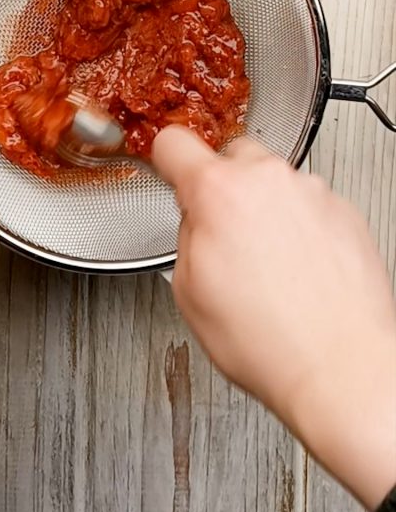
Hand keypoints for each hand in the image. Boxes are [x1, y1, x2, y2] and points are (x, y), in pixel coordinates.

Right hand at [153, 127, 395, 510]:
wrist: (342, 368)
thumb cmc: (270, 342)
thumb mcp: (189, 291)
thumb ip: (187, 235)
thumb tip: (195, 221)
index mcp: (218, 193)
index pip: (175, 143)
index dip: (166, 159)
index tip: (169, 167)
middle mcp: (268, 180)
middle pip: (232, 157)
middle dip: (222, 189)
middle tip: (223, 235)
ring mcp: (311, 192)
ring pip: (273, 183)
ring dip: (265, 210)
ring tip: (268, 267)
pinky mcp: (344, 210)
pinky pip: (308, 204)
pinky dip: (300, 227)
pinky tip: (297, 271)